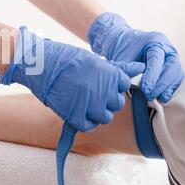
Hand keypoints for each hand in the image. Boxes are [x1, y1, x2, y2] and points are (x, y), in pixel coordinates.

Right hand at [0, 27, 144, 131]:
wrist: (42, 64)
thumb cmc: (67, 59)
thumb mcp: (95, 60)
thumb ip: (118, 68)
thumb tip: (141, 66)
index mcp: (111, 75)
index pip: (124, 86)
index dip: (113, 85)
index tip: (101, 82)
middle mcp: (104, 91)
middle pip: (117, 104)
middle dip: (107, 100)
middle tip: (91, 92)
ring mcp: (90, 105)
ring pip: (105, 117)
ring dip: (97, 112)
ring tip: (84, 102)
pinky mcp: (75, 116)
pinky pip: (88, 125)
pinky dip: (85, 121)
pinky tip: (78, 111)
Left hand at [88, 13, 184, 101]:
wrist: (128, 44)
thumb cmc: (125, 50)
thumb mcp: (123, 57)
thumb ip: (127, 70)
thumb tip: (130, 86)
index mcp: (155, 41)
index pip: (156, 59)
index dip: (152, 76)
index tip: (145, 89)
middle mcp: (168, 49)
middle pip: (171, 67)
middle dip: (161, 84)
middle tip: (149, 95)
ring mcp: (173, 58)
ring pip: (176, 74)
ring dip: (166, 89)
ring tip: (154, 98)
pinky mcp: (174, 68)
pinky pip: (176, 80)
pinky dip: (169, 90)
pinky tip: (160, 98)